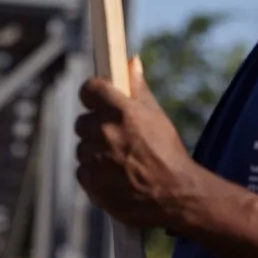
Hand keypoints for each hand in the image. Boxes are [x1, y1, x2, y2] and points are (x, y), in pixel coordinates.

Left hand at [75, 57, 196, 228]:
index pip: (89, 89)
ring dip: (95, 153)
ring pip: (82, 147)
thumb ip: (138, 89)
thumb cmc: (168, 153)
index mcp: (121, 111)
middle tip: (117, 139)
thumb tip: (131, 61)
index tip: (97, 101)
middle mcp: (104, 131)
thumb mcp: (156, 117)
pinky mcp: (90, 181)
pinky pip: (82, 170)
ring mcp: (95, 157)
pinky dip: (94, 174)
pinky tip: (114, 177)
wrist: (175, 196)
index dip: (93, 95)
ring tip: (120, 162)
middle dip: (96, 128)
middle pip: (83, 121)